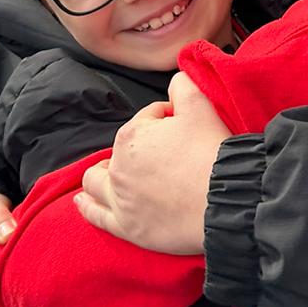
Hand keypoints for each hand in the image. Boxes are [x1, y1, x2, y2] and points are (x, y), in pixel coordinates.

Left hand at [75, 73, 227, 251]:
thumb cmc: (211, 153)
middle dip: (135, 148)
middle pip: (120, 151)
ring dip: (102, 174)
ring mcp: (120, 199)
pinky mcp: (126, 227)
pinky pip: (97, 215)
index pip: (145, 119)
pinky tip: (83, 200)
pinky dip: (88, 206)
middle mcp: (118, 167)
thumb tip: (175, 79)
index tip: (184, 128)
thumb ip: (182, 84)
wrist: (224, 200)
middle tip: (160, 153)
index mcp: (131, 135)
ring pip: (97, 182)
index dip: (166, 119)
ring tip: (110, 173)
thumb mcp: (200, 105)